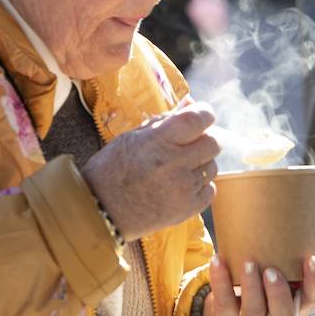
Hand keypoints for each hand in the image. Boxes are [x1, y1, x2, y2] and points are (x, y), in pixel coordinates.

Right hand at [80, 102, 219, 240]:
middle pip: (214, 142)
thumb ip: (164, 121)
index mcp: (159, 141)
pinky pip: (209, 190)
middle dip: (204, 138)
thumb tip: (191, 104)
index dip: (203, 113)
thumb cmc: (111, 169)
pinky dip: (199, 186)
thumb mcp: (132, 137)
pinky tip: (179, 185)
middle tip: (188, 143)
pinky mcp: (188, 209)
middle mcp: (175, 163)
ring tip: (177, 168)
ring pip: (213, 166)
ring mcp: (184, 188)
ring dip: (201, 163)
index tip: (199, 115)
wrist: (100, 211)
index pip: (200, 118)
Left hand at [203, 254, 314, 315]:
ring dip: (251, 287)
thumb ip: (313, 273)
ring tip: (248, 263)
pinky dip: (219, 280)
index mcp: (297, 307)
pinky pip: (224, 301)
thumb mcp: (291, 282)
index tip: (311, 260)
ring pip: (253, 311)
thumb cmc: (267, 292)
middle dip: (278, 293)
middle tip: (272, 270)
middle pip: (283, 314)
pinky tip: (218, 260)